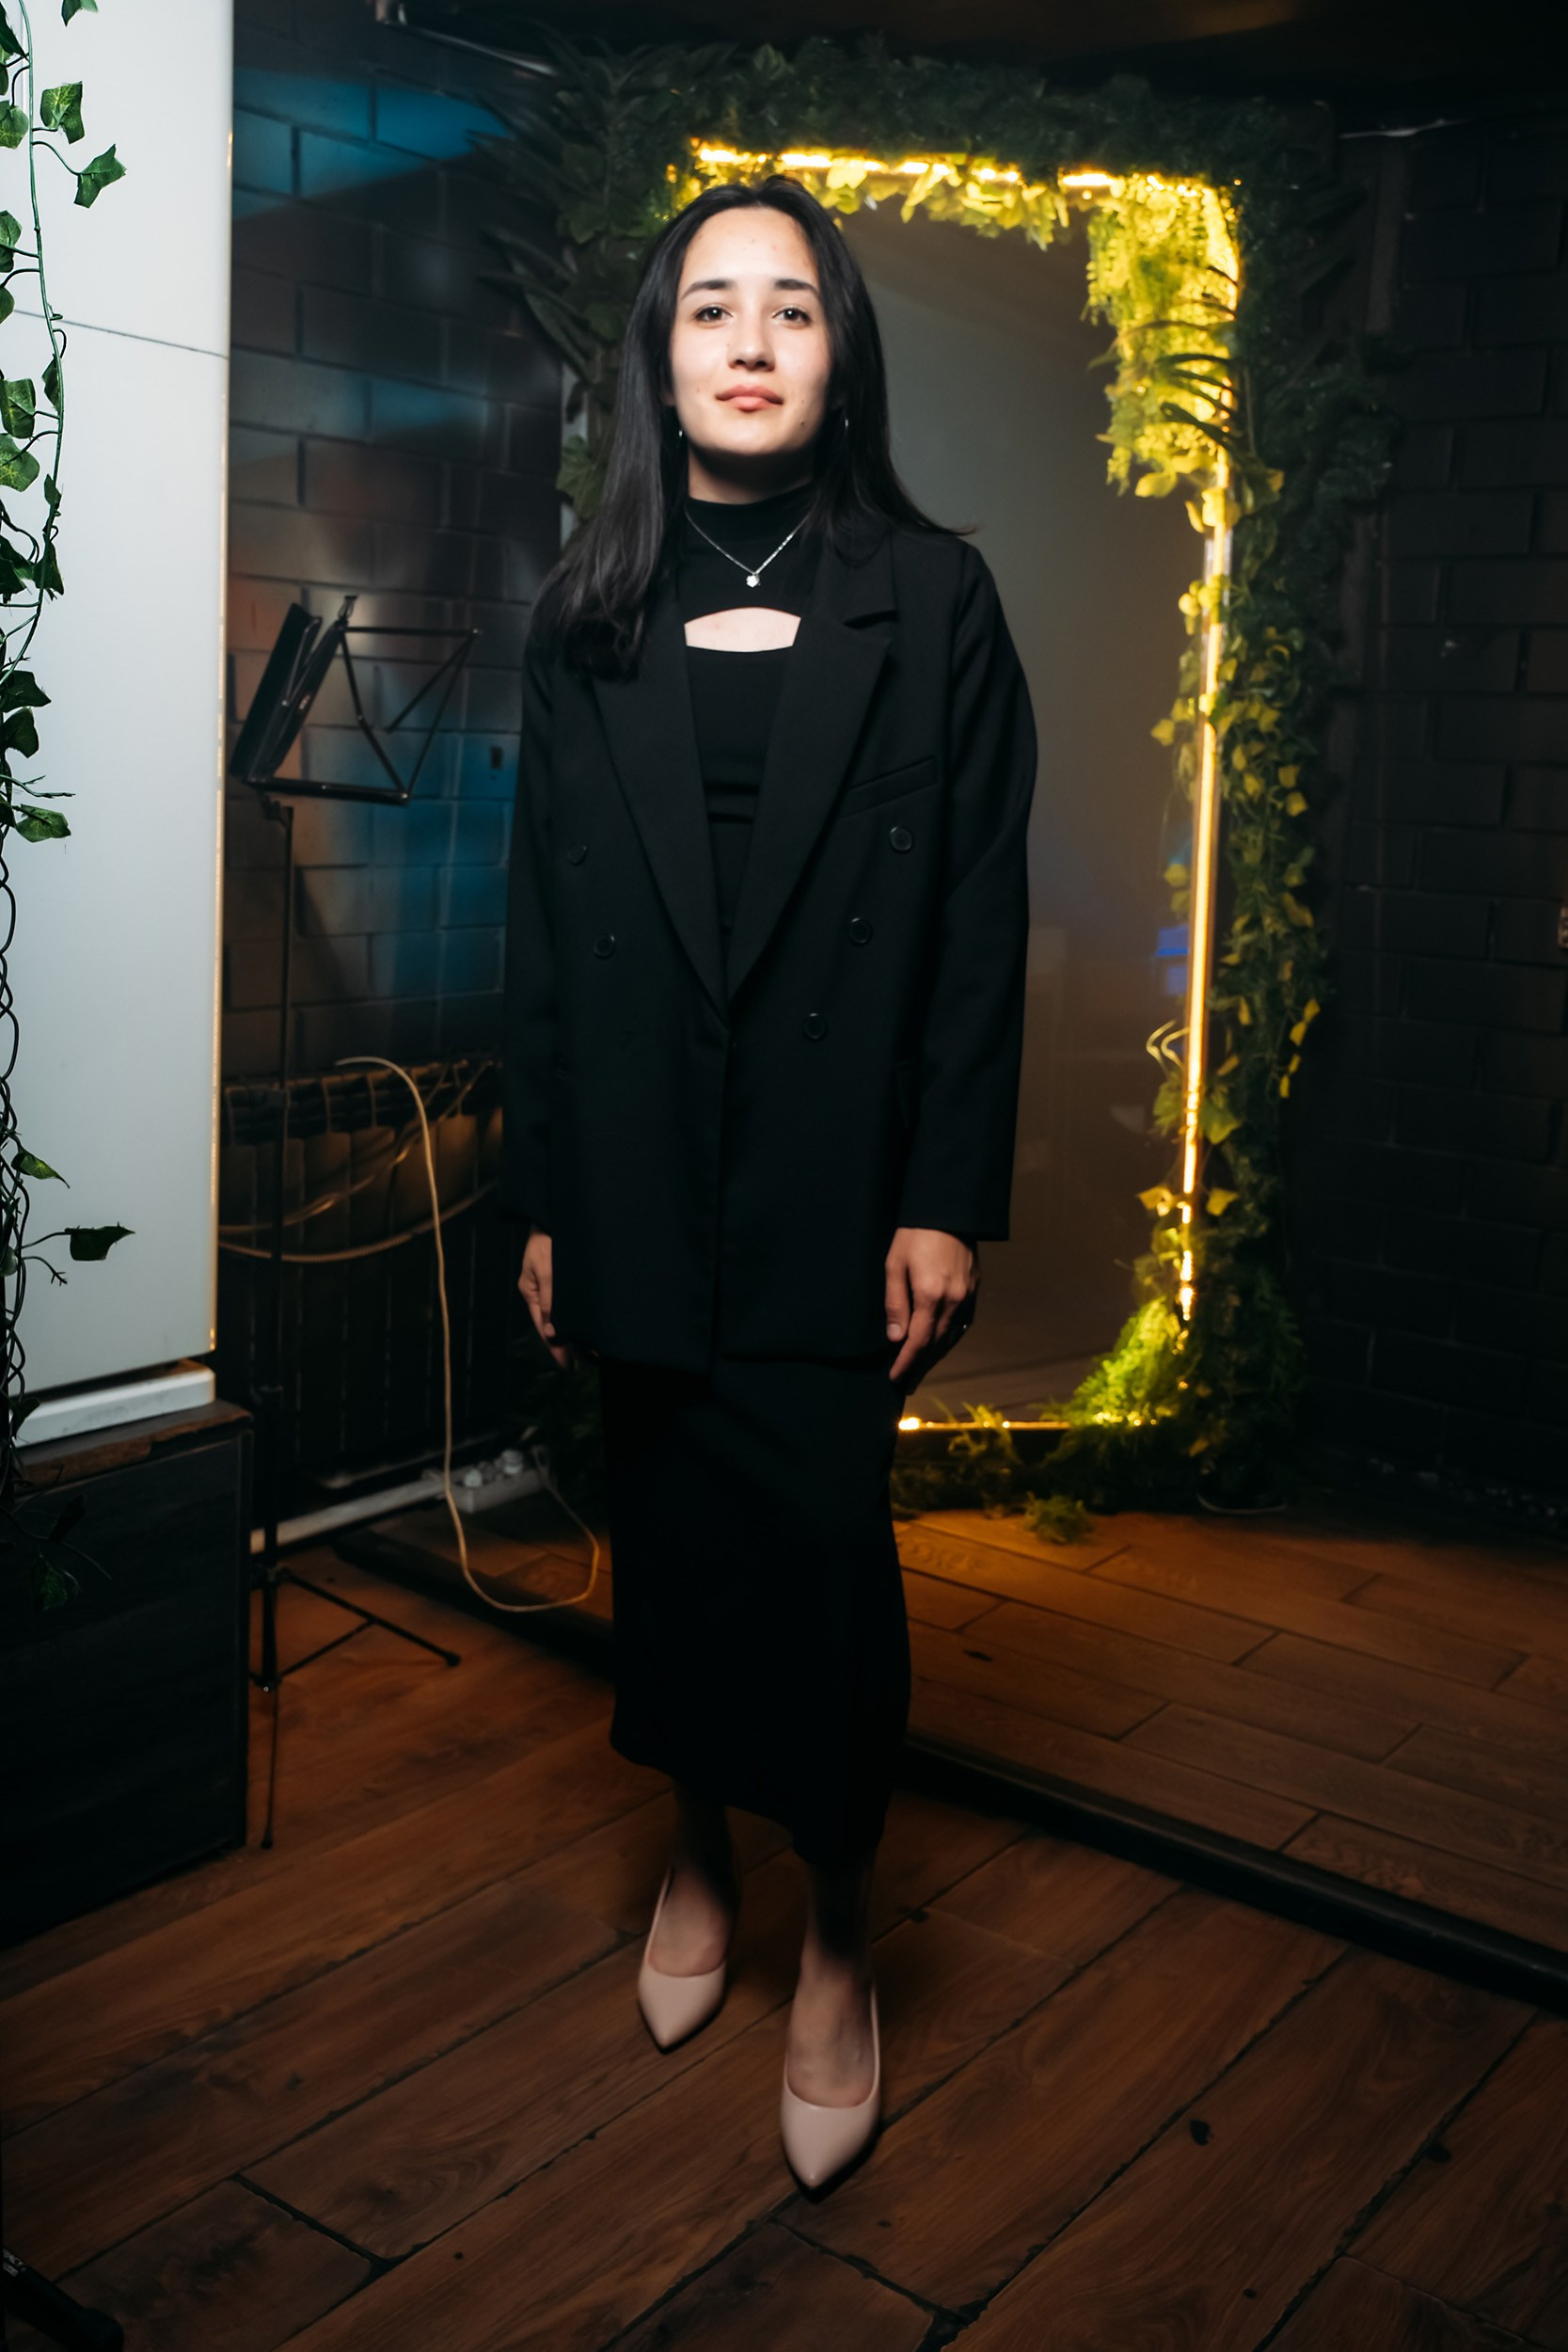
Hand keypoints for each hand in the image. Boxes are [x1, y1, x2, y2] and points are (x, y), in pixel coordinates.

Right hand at [517, 1227, 574, 1368]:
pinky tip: (584, 1325)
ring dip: (571, 1332)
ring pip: (560, 1315)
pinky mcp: (560, 1277)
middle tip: (581, 1365)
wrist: (555, 1212)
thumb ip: (551, 1302)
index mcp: (530, 1291)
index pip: (543, 1327)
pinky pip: (566, 1303)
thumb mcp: (548, 1270)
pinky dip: (574, 1316)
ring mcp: (549, 1285)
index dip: (556, 1347)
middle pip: (551, 1324)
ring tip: (586, 1352)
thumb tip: (552, 1334)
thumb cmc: (549, 1240)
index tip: (568, 1366)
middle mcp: (539, 1292)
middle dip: (564, 1344)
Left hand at [884, 1227, 977, 1384]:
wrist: (949, 1209)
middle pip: (937, 1345)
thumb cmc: (915, 1234)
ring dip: (936, 1357)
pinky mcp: (974, 1288)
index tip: (895, 1378)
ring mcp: (967, 1295)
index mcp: (931, 1295)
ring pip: (952, 1337)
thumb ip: (895, 1303)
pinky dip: (950, 1339)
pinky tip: (941, 1345)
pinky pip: (963, 1323)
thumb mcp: (895, 1265)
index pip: (919, 1341)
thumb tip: (895, 1337)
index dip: (906, 1363)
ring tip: (921, 1370)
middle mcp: (954, 1300)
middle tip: (906, 1383)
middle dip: (920, 1366)